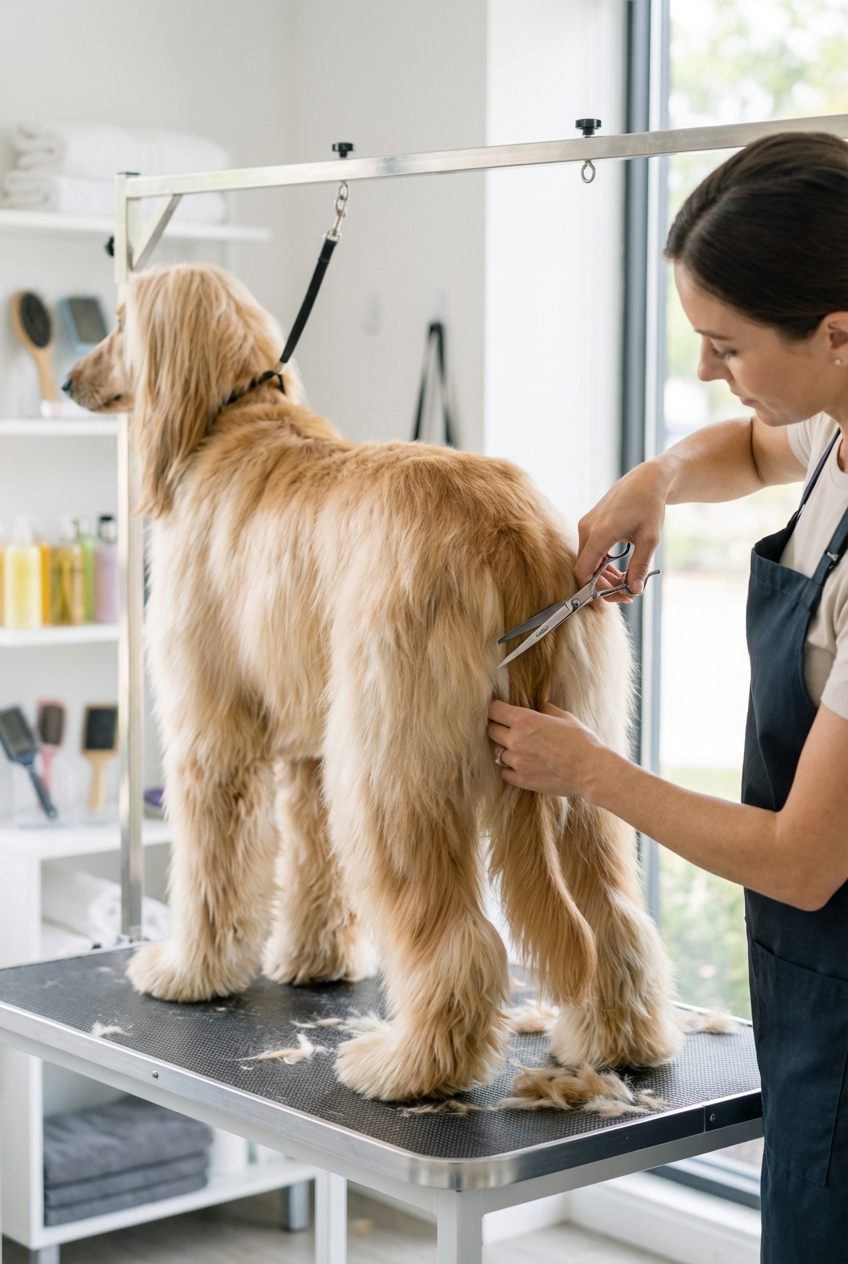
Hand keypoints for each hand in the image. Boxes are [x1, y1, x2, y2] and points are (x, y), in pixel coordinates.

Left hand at [487, 700, 607, 797]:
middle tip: (509, 729)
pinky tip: (524, 764)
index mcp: (524, 720)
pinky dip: (511, 768)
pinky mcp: (521, 780)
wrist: (591, 770)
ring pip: (498, 752)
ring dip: (506, 749)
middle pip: (491, 730)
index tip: (500, 711)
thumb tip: (539, 706)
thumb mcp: (564, 717)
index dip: (496, 709)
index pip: (493, 710)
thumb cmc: (581, 741)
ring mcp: (517, 762)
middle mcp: (515, 740)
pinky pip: (505, 772)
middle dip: (498, 727)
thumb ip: (546, 710)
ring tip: (523, 749)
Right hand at [575, 460, 669, 595]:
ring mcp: (587, 525)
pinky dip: (602, 564)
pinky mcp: (590, 524)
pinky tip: (619, 572)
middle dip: (603, 586)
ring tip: (626, 585)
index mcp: (601, 532)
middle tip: (626, 595)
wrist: (647, 480)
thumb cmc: (649, 505)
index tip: (604, 605)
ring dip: (603, 576)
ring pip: (588, 561)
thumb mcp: (649, 539)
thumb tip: (634, 591)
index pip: (584, 570)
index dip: (590, 592)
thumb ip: (639, 567)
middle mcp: (588, 528)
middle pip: (586, 568)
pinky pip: (591, 551)